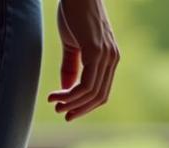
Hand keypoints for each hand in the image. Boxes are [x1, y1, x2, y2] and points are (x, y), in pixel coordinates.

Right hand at [47, 0, 118, 121]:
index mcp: (110, 59)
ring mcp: (107, 56)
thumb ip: (72, 67)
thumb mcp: (72, 44)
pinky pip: (86, 84)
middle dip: (80, 109)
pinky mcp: (97, 52)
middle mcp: (112, 59)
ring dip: (72, 103)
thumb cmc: (72, 13)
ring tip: (55, 105)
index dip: (85, 105)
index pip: (101, 92)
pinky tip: (57, 94)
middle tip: (61, 113)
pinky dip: (71, 94)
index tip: (67, 110)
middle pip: (99, 97)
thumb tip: (67, 90)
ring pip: (92, 94)